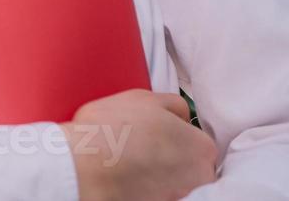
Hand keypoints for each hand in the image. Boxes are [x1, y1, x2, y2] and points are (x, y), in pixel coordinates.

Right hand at [60, 89, 218, 200]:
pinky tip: (131, 178)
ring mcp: (182, 194)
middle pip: (190, 163)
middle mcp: (201, 175)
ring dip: (159, 173)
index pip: (196, 140)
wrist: (86, 166)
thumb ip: (171, 104)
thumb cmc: (112, 129)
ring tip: (132, 162)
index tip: (155, 133)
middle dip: (171, 156)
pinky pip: (160, 193)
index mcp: (202, 146)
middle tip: (142, 147)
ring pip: (174, 180)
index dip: (173, 135)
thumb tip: (181, 114)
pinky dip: (148, 188)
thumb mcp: (143, 98)